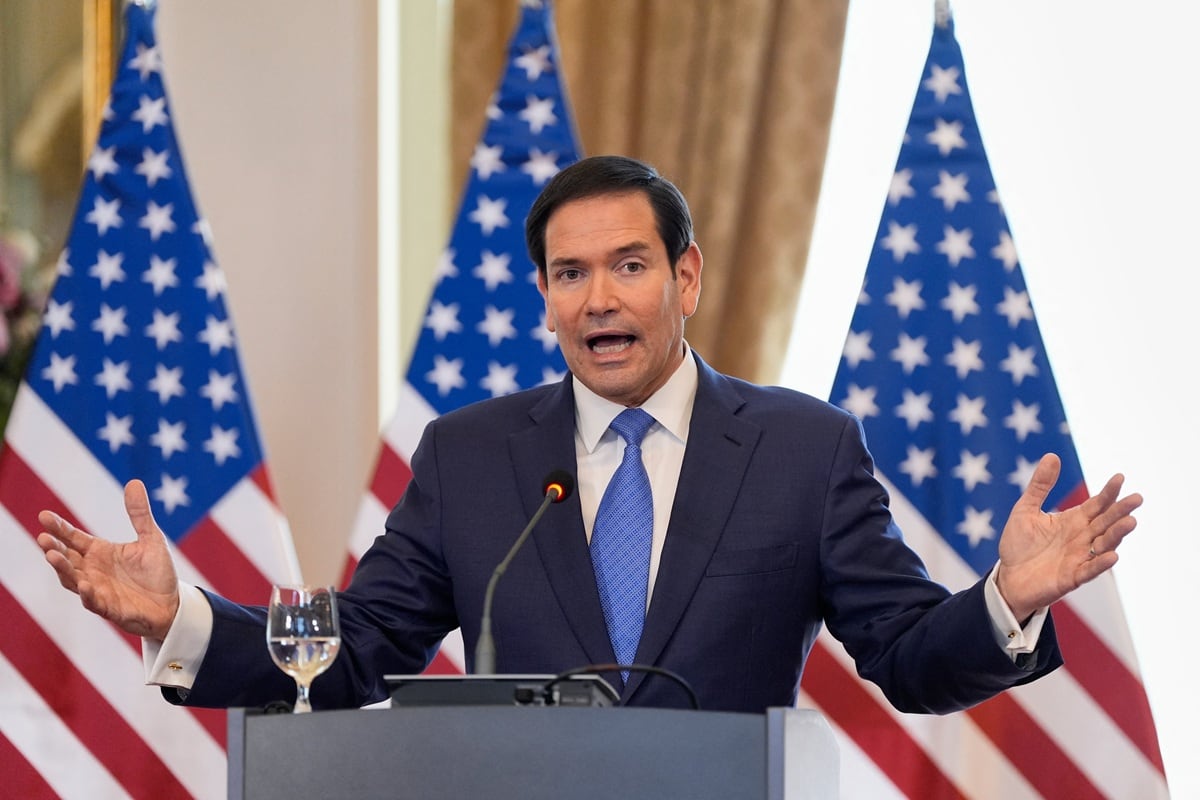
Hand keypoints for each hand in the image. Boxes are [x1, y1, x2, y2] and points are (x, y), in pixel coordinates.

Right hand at [37, 479, 179, 640]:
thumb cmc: (156, 572)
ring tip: (52, 556)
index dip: (59, 528)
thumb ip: (139, 513)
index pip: (73, 538)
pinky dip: (87, 594)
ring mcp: (98, 590)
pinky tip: (84, 584)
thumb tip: (134, 482)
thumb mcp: (151, 538)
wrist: (171, 603)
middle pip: (67, 558)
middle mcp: (93, 570)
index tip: (44, 516)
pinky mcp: (109, 607)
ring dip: (62, 569)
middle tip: (42, 537)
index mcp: (100, 552)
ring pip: (72, 579)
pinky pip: (93, 602)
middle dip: (53, 548)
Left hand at [996, 453, 1141, 620]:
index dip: (1108, 492)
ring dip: (1117, 534)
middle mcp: (1082, 538)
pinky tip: (1112, 555)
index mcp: (1073, 521)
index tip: (1119, 477)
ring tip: (1130, 522)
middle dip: (1121, 511)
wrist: (1008, 578)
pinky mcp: (1071, 577)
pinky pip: (1090, 570)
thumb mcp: (1026, 510)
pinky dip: (1101, 564)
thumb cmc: (1019, 544)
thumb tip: (1052, 455)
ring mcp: (1079, 558)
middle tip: (1137, 498)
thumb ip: (1040, 486)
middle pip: (1106, 522)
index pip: (1097, 504)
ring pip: (1104, 545)